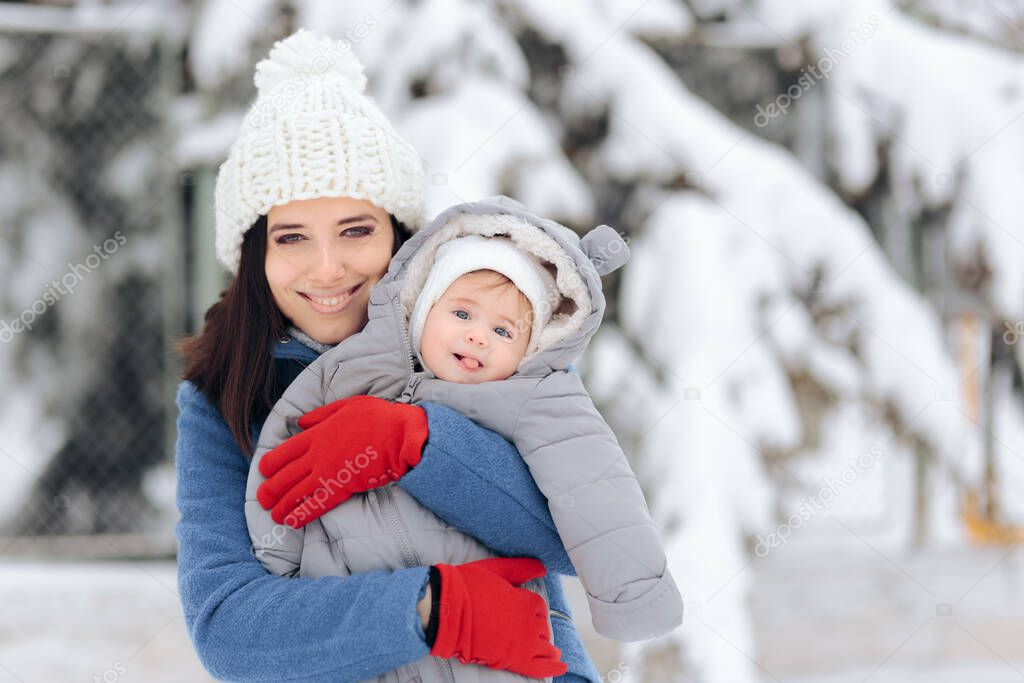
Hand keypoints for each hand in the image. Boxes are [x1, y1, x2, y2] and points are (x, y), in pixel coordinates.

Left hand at [256, 396, 428, 526]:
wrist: (399, 433)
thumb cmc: (378, 416)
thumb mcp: (346, 405)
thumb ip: (321, 415)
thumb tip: (300, 422)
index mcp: (317, 433)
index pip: (285, 451)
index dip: (271, 463)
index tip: (263, 471)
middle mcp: (317, 455)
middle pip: (286, 475)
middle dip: (271, 489)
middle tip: (263, 499)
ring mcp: (328, 473)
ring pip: (296, 493)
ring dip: (282, 505)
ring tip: (274, 515)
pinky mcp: (342, 488)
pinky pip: (316, 504)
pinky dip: (302, 514)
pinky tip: (291, 522)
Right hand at [431, 557, 566, 677]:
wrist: (447, 610)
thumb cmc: (468, 586)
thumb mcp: (497, 570)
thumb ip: (521, 568)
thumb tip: (542, 568)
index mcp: (528, 600)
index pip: (540, 608)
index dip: (532, 611)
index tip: (525, 613)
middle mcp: (530, 622)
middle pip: (542, 629)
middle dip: (536, 630)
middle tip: (527, 632)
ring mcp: (523, 642)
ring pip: (544, 648)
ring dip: (548, 650)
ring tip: (553, 655)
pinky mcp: (513, 659)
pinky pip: (539, 667)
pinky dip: (552, 669)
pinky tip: (560, 668)